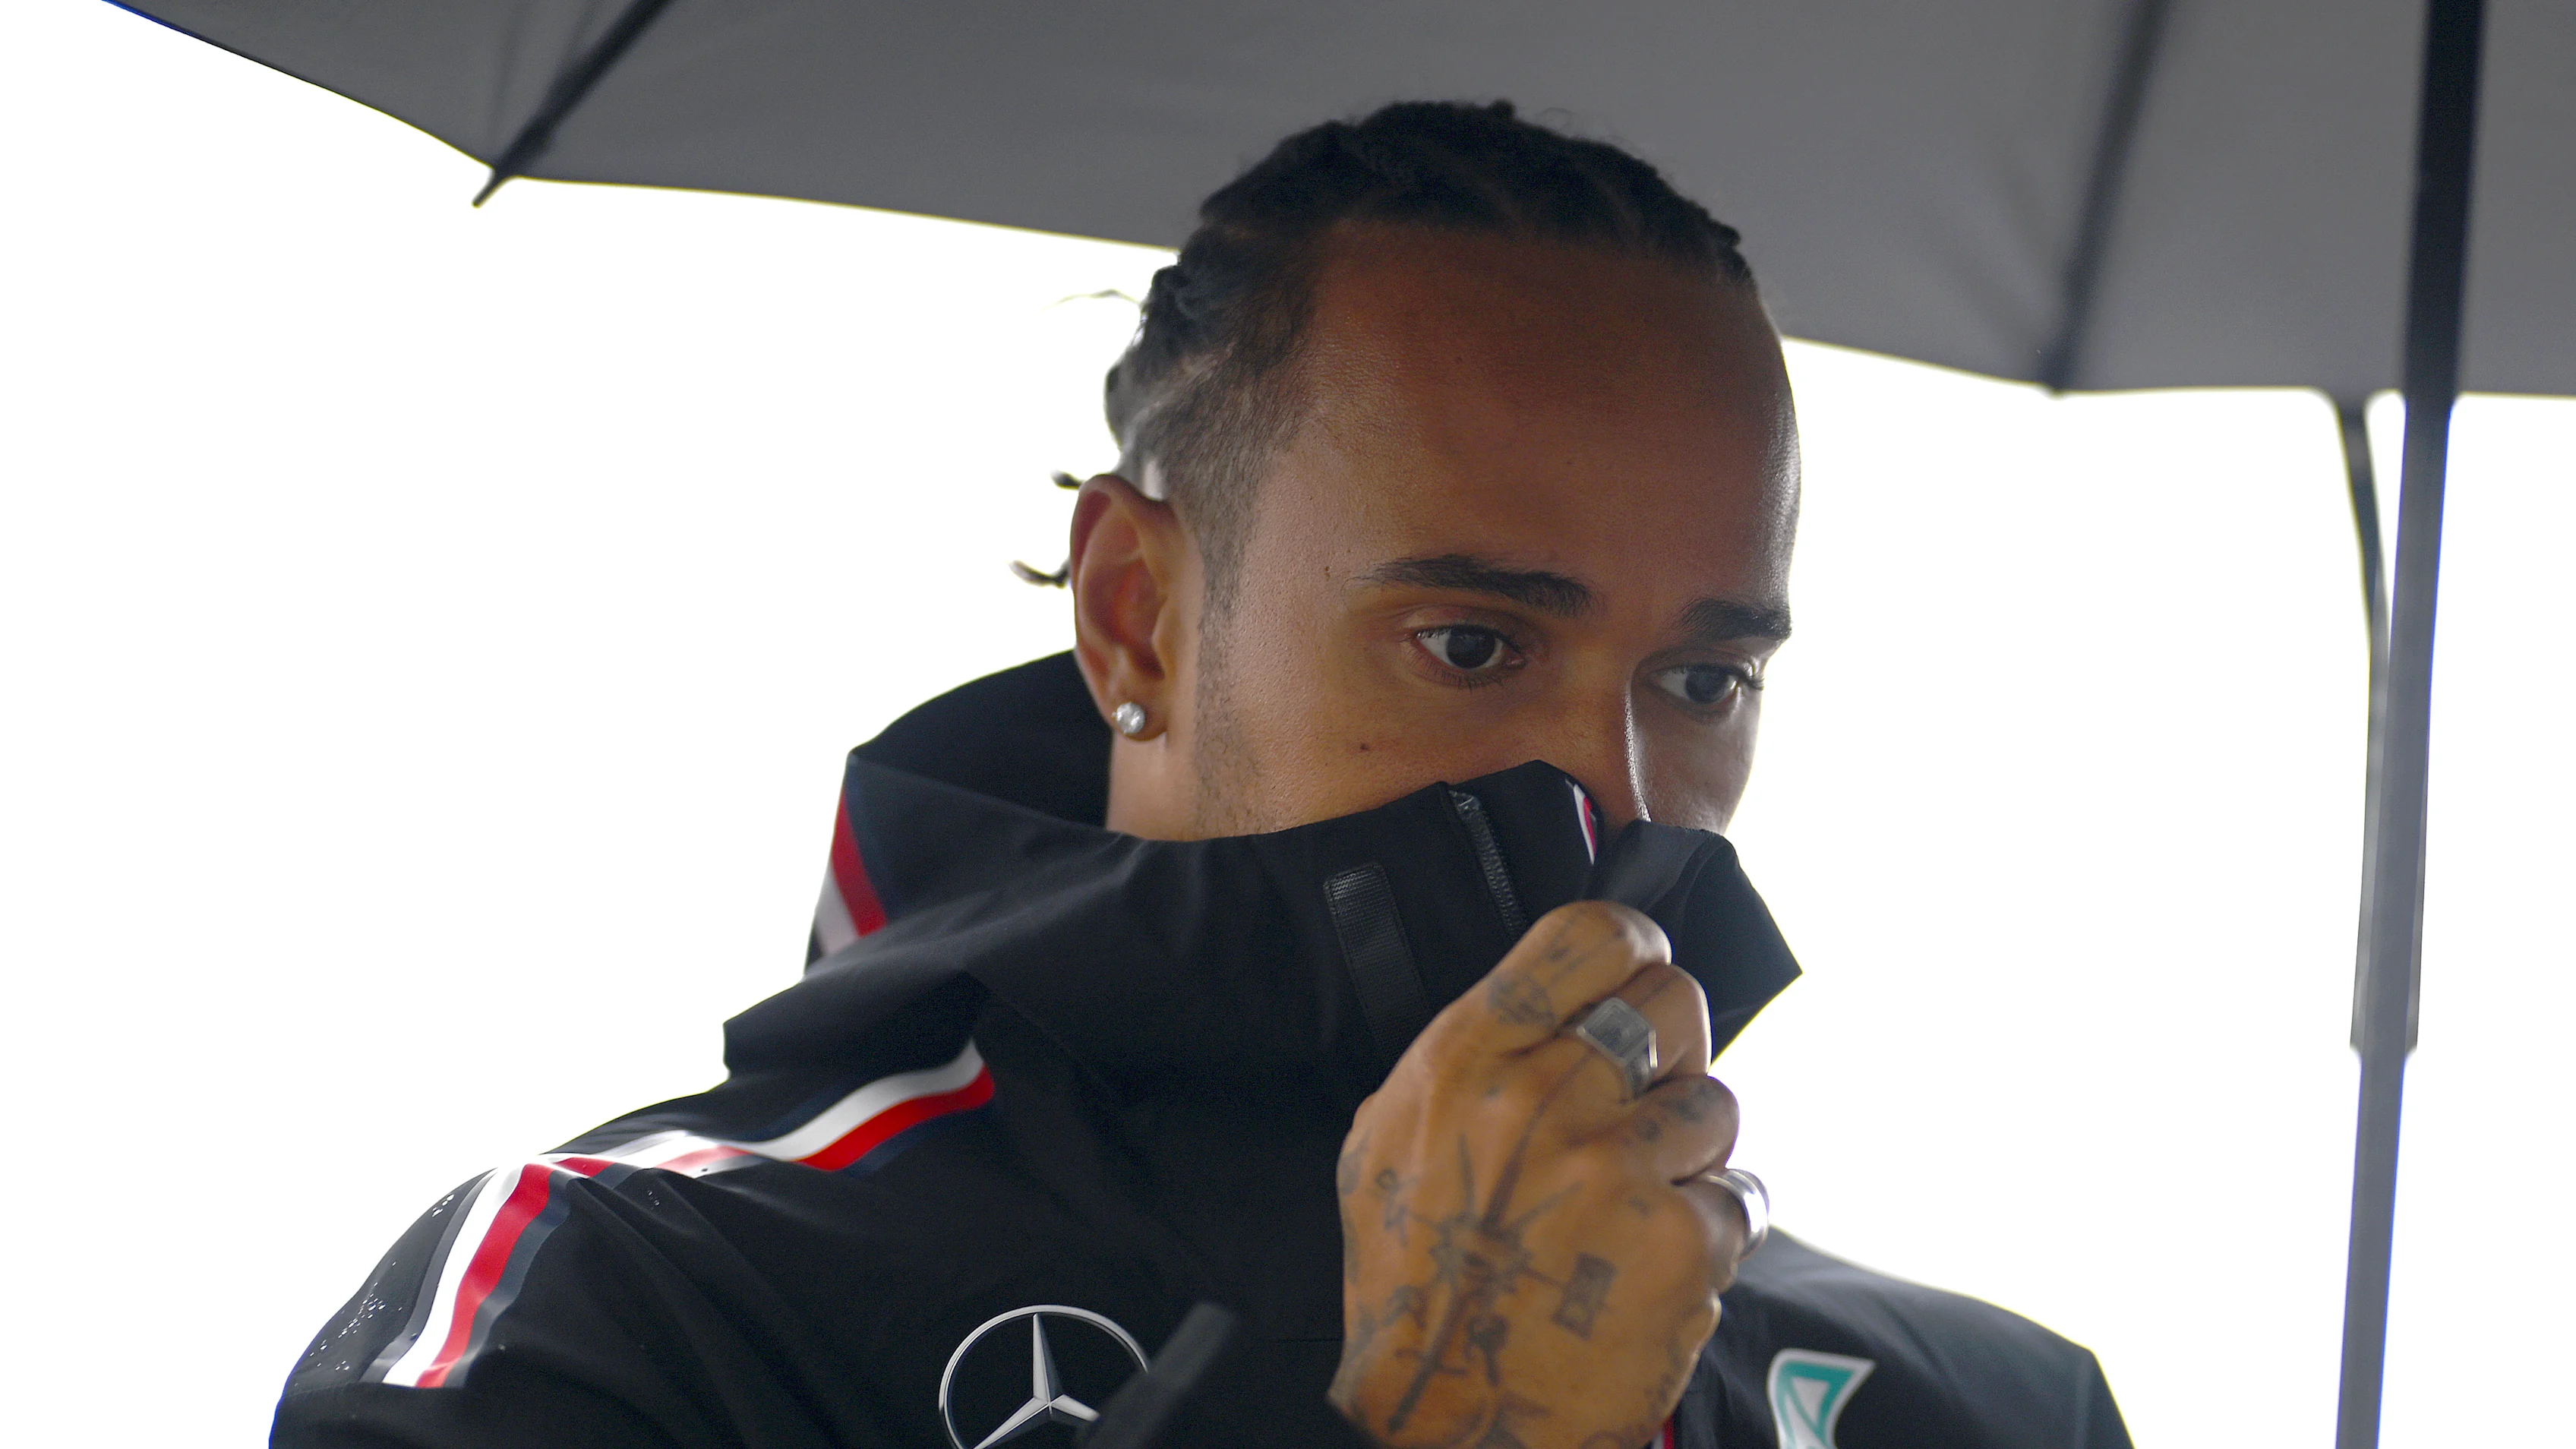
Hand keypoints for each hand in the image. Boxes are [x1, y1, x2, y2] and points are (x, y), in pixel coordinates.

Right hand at [1330, 901, 1750, 1448]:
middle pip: (1674, 1003)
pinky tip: (1658, 1261)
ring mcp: (1618, 1171)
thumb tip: (1550, 997)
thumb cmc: (1411, 1275)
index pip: (1587, 938)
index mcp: (1466, 1060)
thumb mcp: (1388, 1138)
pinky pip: (1741, 1198)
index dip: (1633, 945)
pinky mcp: (1681, 1245)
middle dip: (1674, 1047)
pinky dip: (1712, 1229)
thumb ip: (1468, 1057)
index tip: (1640, 968)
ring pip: (1716, 1102)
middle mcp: (1544, 1101)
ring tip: (1642, 1198)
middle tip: (1647, 1097)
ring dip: (1692, 1149)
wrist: (1438, 1417)